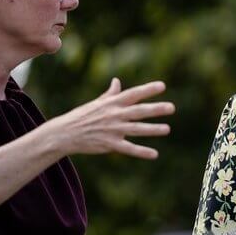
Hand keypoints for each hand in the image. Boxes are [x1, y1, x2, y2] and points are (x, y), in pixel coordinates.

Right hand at [41, 78, 173, 159]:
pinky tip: (154, 154)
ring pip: (136, 129)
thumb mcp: (96, 103)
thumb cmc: (81, 116)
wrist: (63, 134)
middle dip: (155, 109)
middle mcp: (114, 115)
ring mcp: (112, 130)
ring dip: (152, 130)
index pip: (133, 94)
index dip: (148, 89)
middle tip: (172, 107)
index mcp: (112, 103)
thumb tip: (117, 80)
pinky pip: (128, 148)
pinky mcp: (109, 144)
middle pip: (138, 111)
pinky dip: (141, 151)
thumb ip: (110, 94)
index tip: (162, 85)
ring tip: (167, 129)